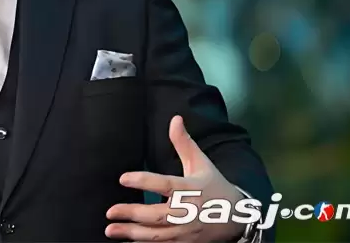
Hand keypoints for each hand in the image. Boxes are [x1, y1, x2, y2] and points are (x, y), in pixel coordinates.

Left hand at [106, 116, 246, 242]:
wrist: (239, 218)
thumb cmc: (215, 186)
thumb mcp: (201, 163)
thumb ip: (184, 143)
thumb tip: (175, 118)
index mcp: (190, 189)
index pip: (165, 184)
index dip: (143, 181)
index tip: (122, 178)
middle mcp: (188, 212)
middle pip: (157, 215)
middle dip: (132, 214)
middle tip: (110, 211)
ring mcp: (187, 231)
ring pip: (157, 235)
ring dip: (132, 234)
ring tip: (110, 230)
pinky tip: (127, 242)